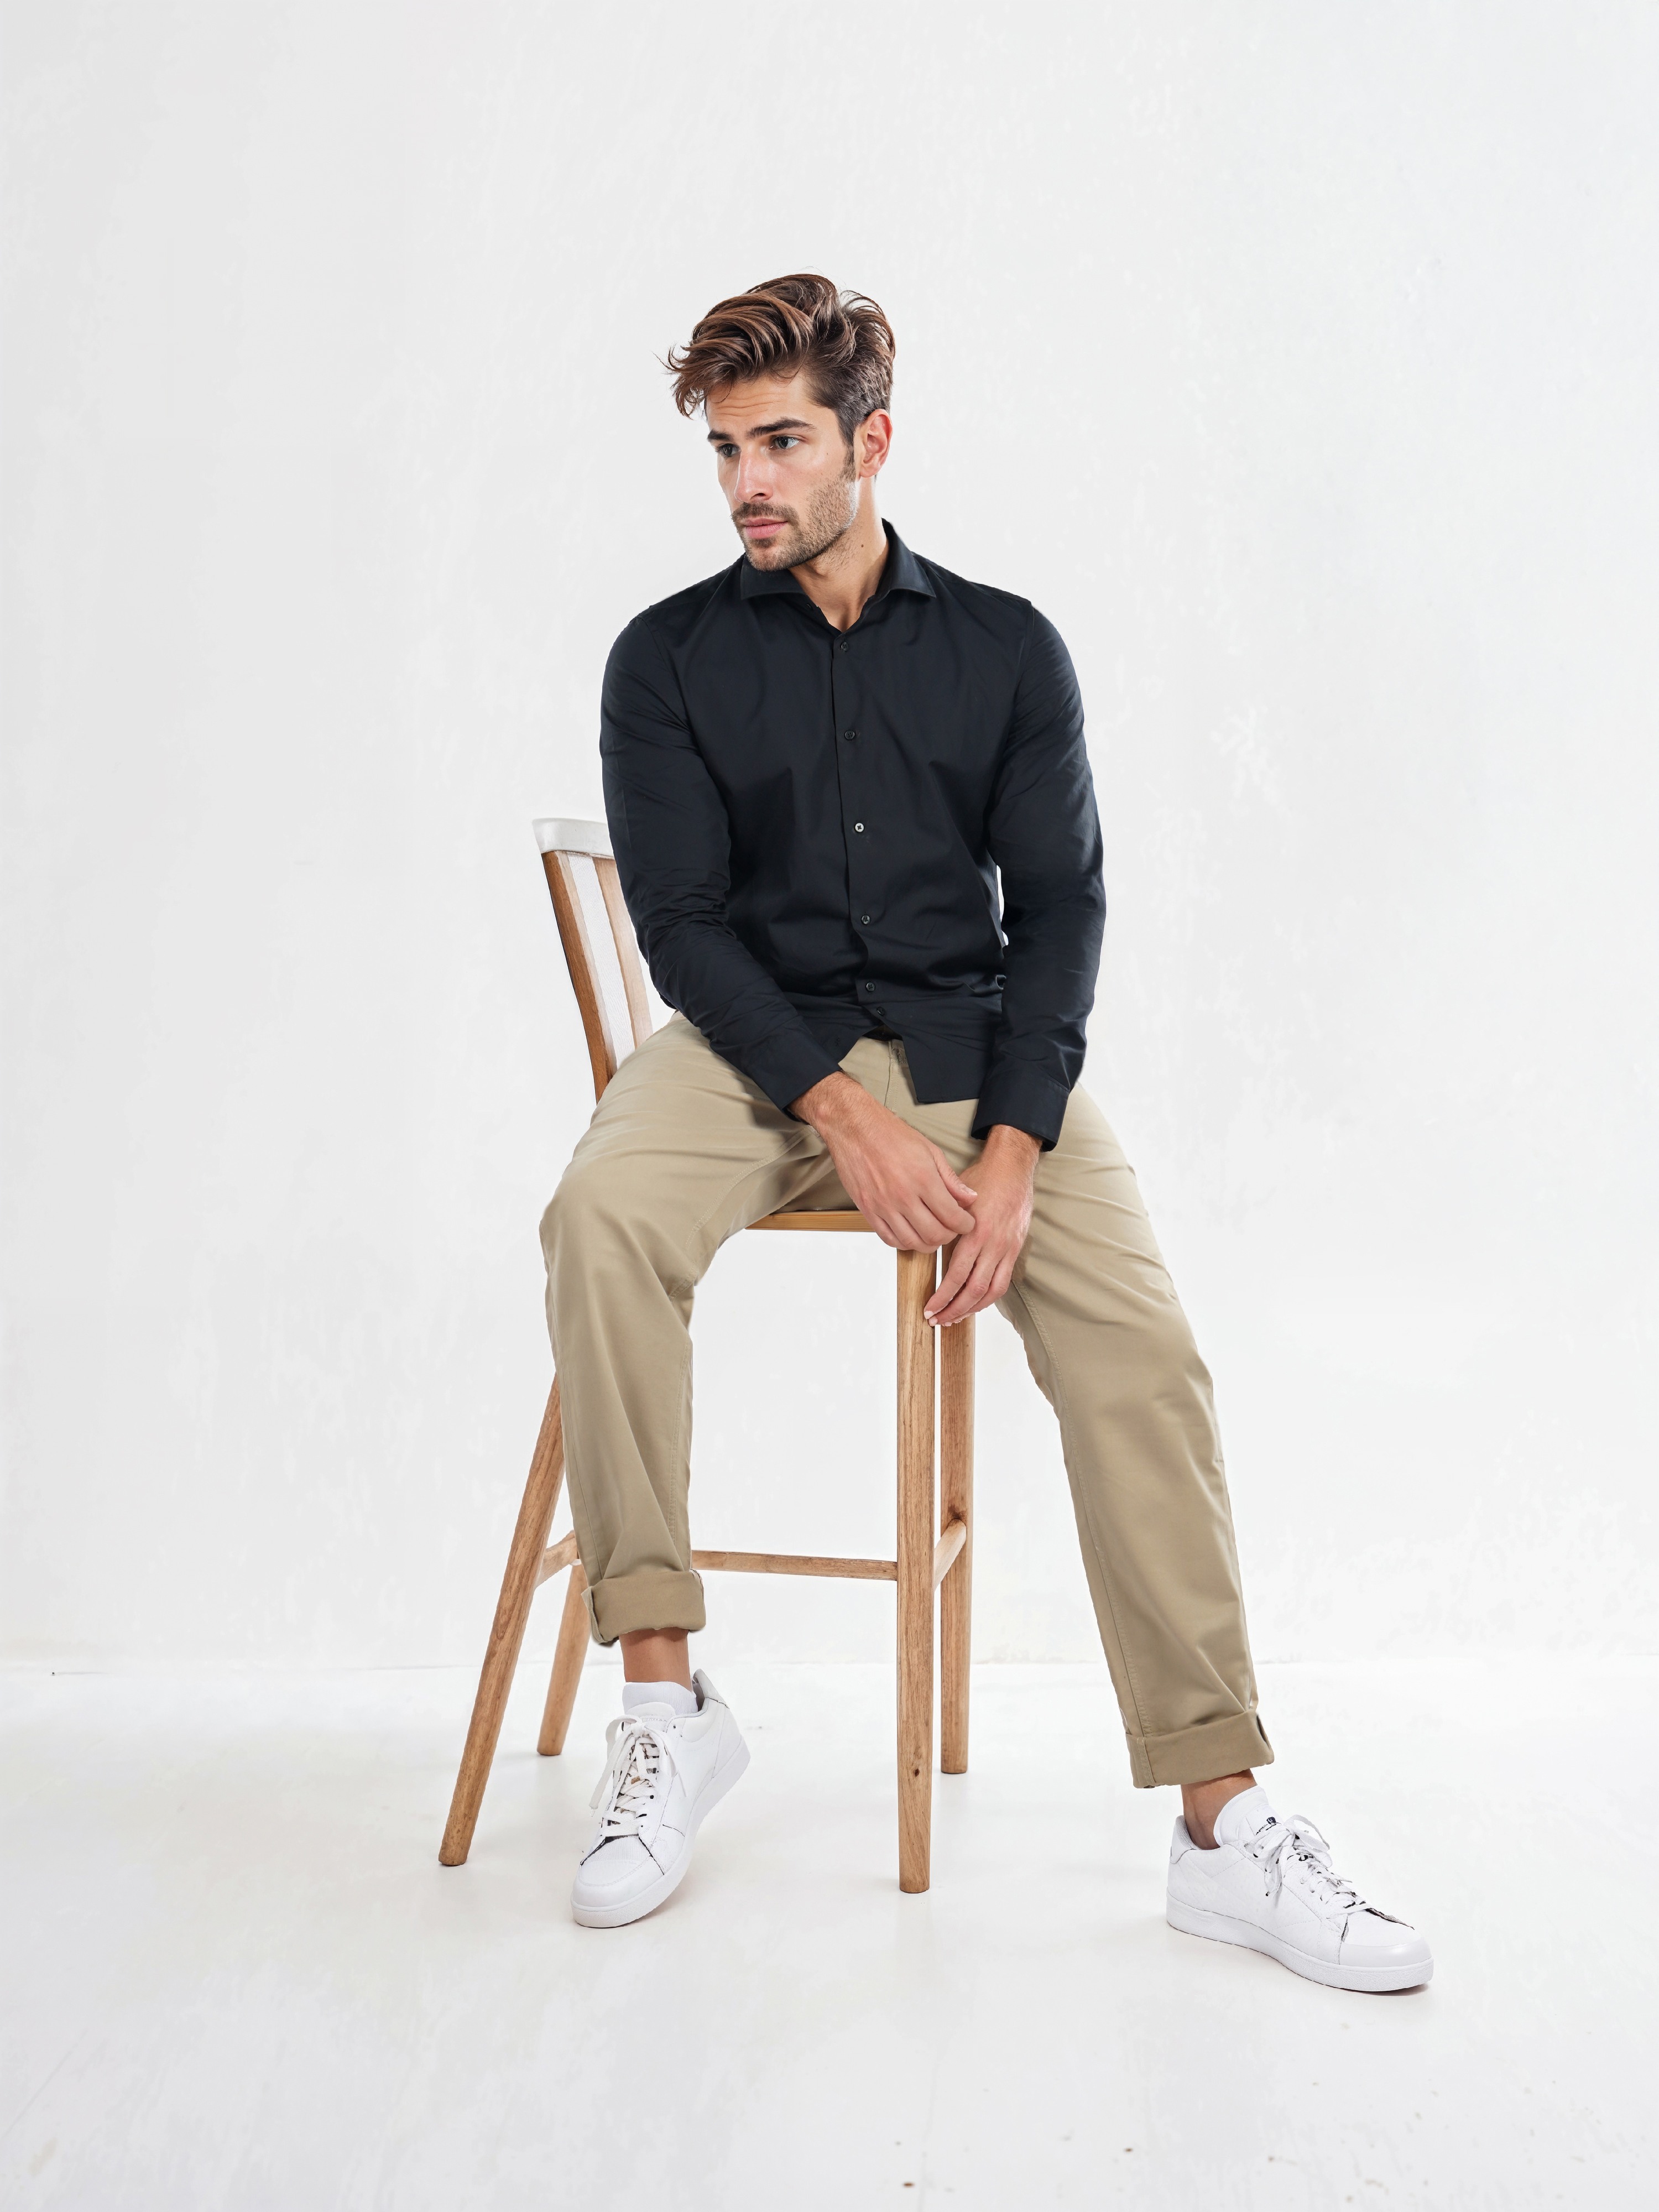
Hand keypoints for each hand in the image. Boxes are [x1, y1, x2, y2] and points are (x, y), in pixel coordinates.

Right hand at [792, 1073, 977, 1250]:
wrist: (854, 1127)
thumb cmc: (891, 1134)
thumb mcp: (929, 1150)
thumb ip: (950, 1179)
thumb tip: (970, 1198)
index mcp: (922, 1178)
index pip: (952, 1217)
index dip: (965, 1225)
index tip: (967, 1223)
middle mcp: (902, 1196)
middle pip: (934, 1235)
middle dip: (950, 1236)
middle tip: (952, 1228)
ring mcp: (883, 1205)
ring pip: (912, 1242)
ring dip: (927, 1242)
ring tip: (933, 1231)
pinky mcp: (867, 1210)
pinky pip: (888, 1239)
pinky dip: (904, 1242)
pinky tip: (911, 1232)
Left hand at [923, 1124, 1039, 1325]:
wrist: (1013, 1168)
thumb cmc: (983, 1179)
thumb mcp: (958, 1198)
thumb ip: (946, 1224)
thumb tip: (927, 1245)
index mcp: (977, 1232)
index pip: (957, 1275)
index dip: (943, 1296)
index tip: (930, 1307)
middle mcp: (994, 1244)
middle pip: (975, 1290)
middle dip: (955, 1309)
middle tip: (938, 1320)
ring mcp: (1008, 1248)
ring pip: (992, 1291)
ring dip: (972, 1309)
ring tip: (955, 1318)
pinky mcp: (1016, 1249)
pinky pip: (1003, 1282)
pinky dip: (989, 1297)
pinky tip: (975, 1303)